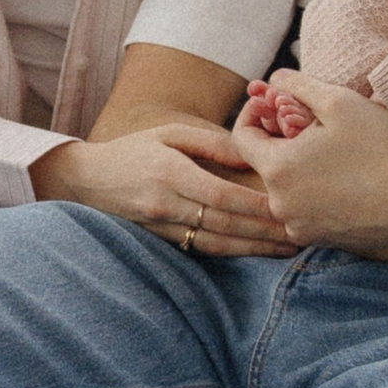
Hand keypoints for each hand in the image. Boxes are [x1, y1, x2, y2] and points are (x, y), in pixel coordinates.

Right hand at [32, 121, 295, 256]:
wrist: (86, 182)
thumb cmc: (132, 151)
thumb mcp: (168, 133)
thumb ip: (210, 143)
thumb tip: (250, 156)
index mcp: (169, 173)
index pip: (220, 195)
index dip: (255, 206)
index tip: (287, 206)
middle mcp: (167, 204)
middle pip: (225, 224)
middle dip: (265, 231)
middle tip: (302, 232)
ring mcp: (163, 227)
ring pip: (217, 243)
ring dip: (256, 248)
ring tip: (289, 248)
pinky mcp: (163, 241)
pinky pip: (203, 249)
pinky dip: (234, 253)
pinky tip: (258, 253)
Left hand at [235, 71, 387, 273]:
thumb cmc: (384, 147)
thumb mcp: (339, 101)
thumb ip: (297, 85)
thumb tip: (272, 79)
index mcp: (277, 170)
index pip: (241, 138)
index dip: (254, 114)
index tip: (271, 103)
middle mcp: (280, 205)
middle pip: (265, 164)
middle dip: (281, 140)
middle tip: (311, 123)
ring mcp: (300, 227)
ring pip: (286, 189)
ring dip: (299, 168)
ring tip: (332, 151)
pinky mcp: (322, 241)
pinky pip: (305, 210)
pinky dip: (315, 193)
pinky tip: (345, 179)